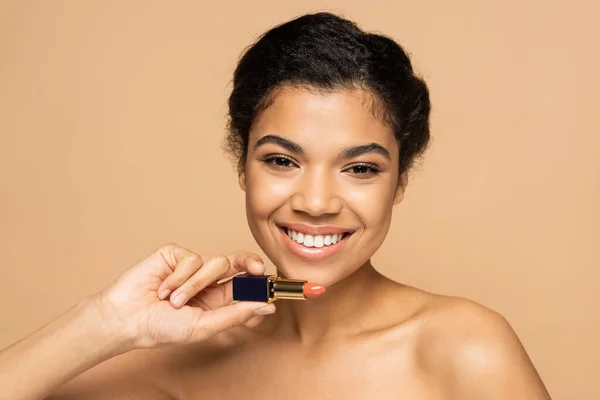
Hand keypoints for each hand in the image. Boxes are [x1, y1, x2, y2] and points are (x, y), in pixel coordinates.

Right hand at [93, 243, 274, 349]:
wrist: (128, 318)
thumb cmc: (162, 328)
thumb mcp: (204, 325)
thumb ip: (236, 314)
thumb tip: (268, 306)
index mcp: (218, 299)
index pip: (246, 285)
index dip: (260, 283)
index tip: (271, 287)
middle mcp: (208, 280)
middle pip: (239, 263)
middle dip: (250, 262)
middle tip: (256, 267)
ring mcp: (192, 266)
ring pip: (215, 263)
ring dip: (195, 285)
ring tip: (174, 302)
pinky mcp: (176, 255)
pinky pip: (192, 258)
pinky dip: (178, 277)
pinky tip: (163, 288)